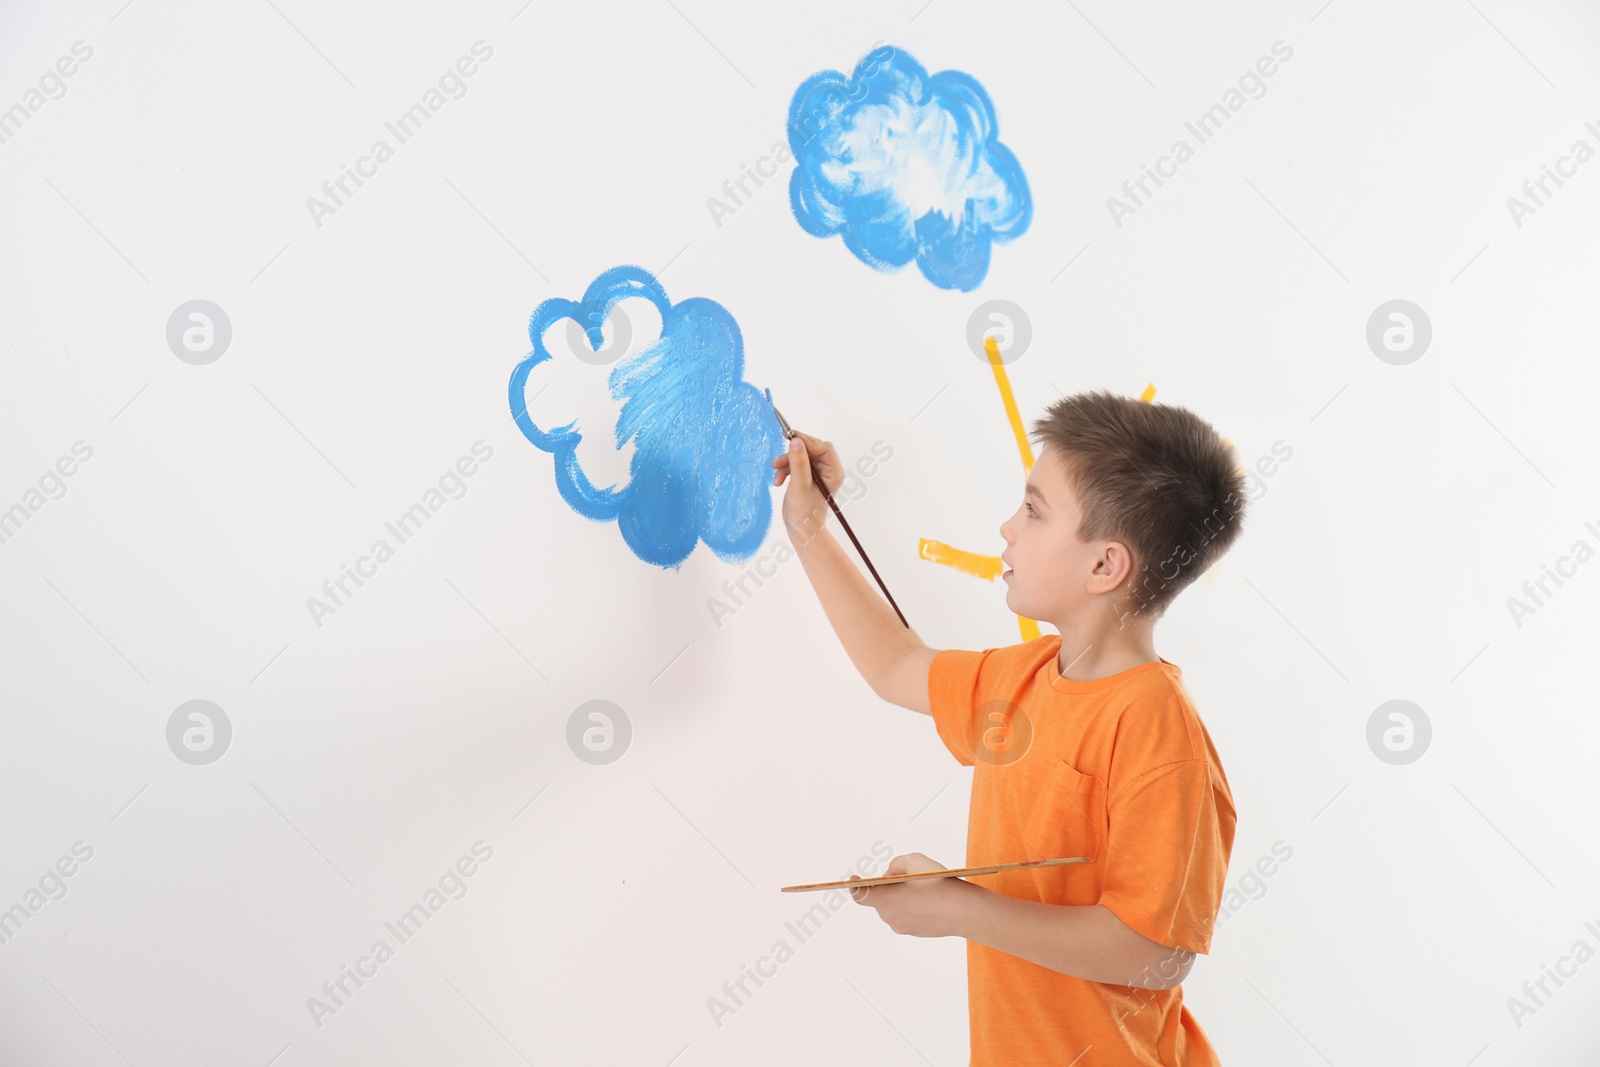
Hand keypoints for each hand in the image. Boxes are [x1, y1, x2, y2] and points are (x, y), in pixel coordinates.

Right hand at [771, 431, 843, 534]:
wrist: (800, 529)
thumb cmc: (804, 512)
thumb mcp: (800, 485)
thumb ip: (798, 462)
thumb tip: (796, 440)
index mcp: (833, 471)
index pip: (823, 447)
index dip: (807, 442)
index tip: (790, 439)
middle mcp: (828, 469)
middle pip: (810, 449)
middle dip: (792, 455)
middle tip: (777, 462)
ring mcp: (817, 472)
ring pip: (800, 456)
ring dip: (786, 464)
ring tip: (776, 477)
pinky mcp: (807, 475)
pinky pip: (795, 463)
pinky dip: (785, 470)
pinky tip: (778, 481)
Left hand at [848, 853, 976, 938]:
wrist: (963, 911)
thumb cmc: (938, 884)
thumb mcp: (914, 860)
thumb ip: (896, 864)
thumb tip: (890, 875)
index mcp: (883, 898)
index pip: (859, 893)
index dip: (854, 885)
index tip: (853, 879)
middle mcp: (888, 915)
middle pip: (880, 899)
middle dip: (887, 888)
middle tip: (904, 877)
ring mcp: (901, 926)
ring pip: (894, 908)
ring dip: (900, 898)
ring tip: (920, 888)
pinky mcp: (914, 932)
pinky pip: (906, 917)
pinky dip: (911, 908)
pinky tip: (928, 901)